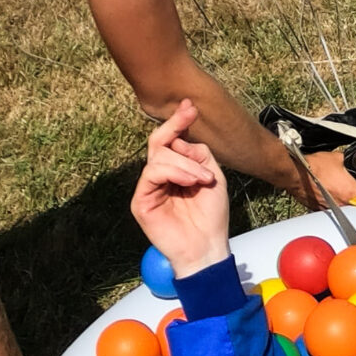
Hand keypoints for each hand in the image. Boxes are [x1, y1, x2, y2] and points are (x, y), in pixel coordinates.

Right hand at [130, 99, 228, 278]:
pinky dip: (174, 172)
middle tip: (189, 114)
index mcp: (176, 171)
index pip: (171, 142)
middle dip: (174, 126)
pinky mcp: (141, 201)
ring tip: (204, 179)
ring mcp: (149, 188)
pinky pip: (153, 173)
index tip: (190, 107)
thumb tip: (181, 140)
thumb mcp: (214, 179)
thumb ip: (200, 156)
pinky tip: (191, 182)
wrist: (208, 249)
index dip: (178, 123)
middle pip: (160, 142)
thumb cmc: (212, 218)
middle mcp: (160, 177)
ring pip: (160, 157)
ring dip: (185, 163)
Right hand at [294, 148, 355, 208]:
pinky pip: (331, 208)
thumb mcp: (337, 158)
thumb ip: (348, 162)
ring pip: (343, 207)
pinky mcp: (322, 211)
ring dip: (341, 198)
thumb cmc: (314, 167)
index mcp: (351, 192)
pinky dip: (330, 201)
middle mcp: (344, 204)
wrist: (296, 175)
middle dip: (353, 194)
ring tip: (335, 188)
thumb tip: (351, 162)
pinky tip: (326, 192)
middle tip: (348, 185)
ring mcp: (333, 210)